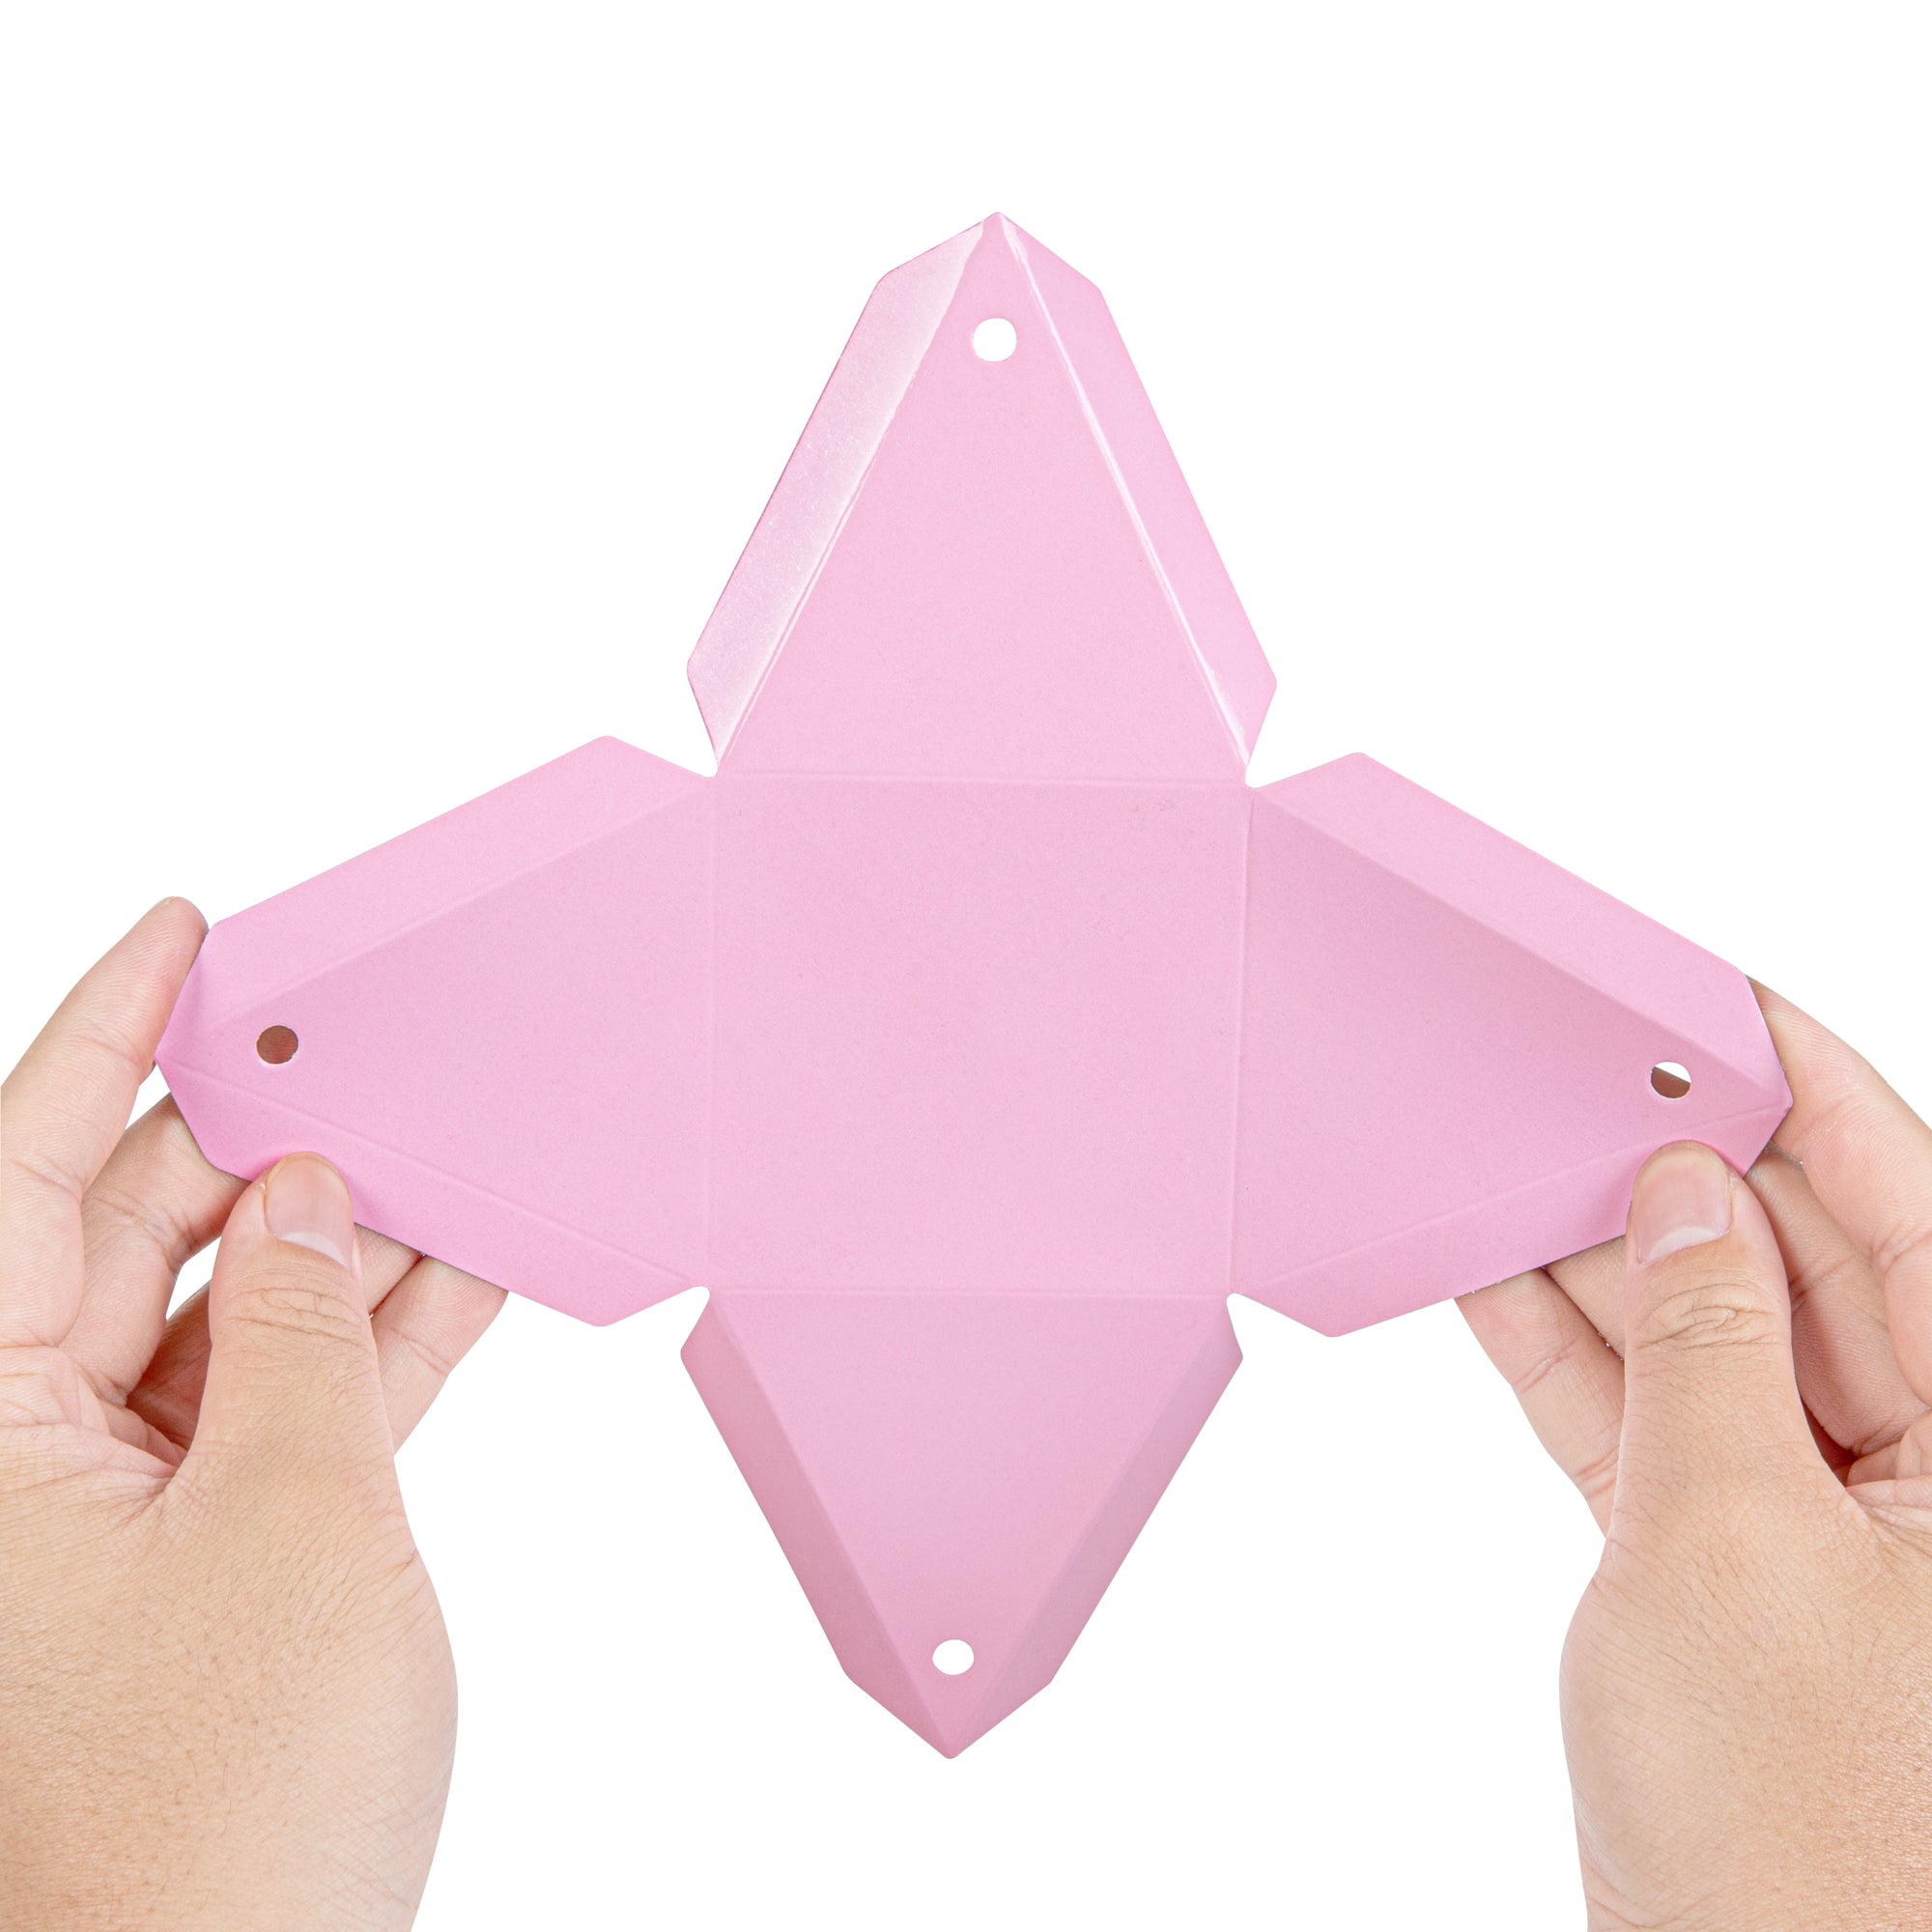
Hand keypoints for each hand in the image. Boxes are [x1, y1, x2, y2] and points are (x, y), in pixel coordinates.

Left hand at [0, 901, 504, 1929]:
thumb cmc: (220, 1807)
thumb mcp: (291, 1516)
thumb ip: (295, 1330)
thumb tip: (299, 1197)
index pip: (23, 1174)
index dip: (102, 1035)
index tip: (184, 932)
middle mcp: (24, 1454)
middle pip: (132, 1232)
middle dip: (257, 1135)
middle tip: (364, 1044)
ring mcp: (122, 1506)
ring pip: (223, 1314)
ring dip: (338, 1239)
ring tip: (444, 1146)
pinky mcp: (212, 1553)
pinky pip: (284, 1402)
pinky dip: (370, 1341)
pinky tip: (460, 1271)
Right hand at [1462, 987, 1931, 1929]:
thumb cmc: (1804, 1833)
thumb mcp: (1733, 1544)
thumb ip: (1709, 1349)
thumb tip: (1691, 1195)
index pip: (1914, 1210)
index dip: (1818, 1088)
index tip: (1718, 999)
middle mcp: (1922, 1465)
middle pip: (1798, 1256)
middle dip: (1685, 1155)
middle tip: (1572, 1062)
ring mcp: (1813, 1512)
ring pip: (1704, 1328)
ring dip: (1603, 1244)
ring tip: (1505, 1145)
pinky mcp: (1714, 1558)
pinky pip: (1640, 1412)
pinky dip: (1563, 1346)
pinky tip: (1488, 1270)